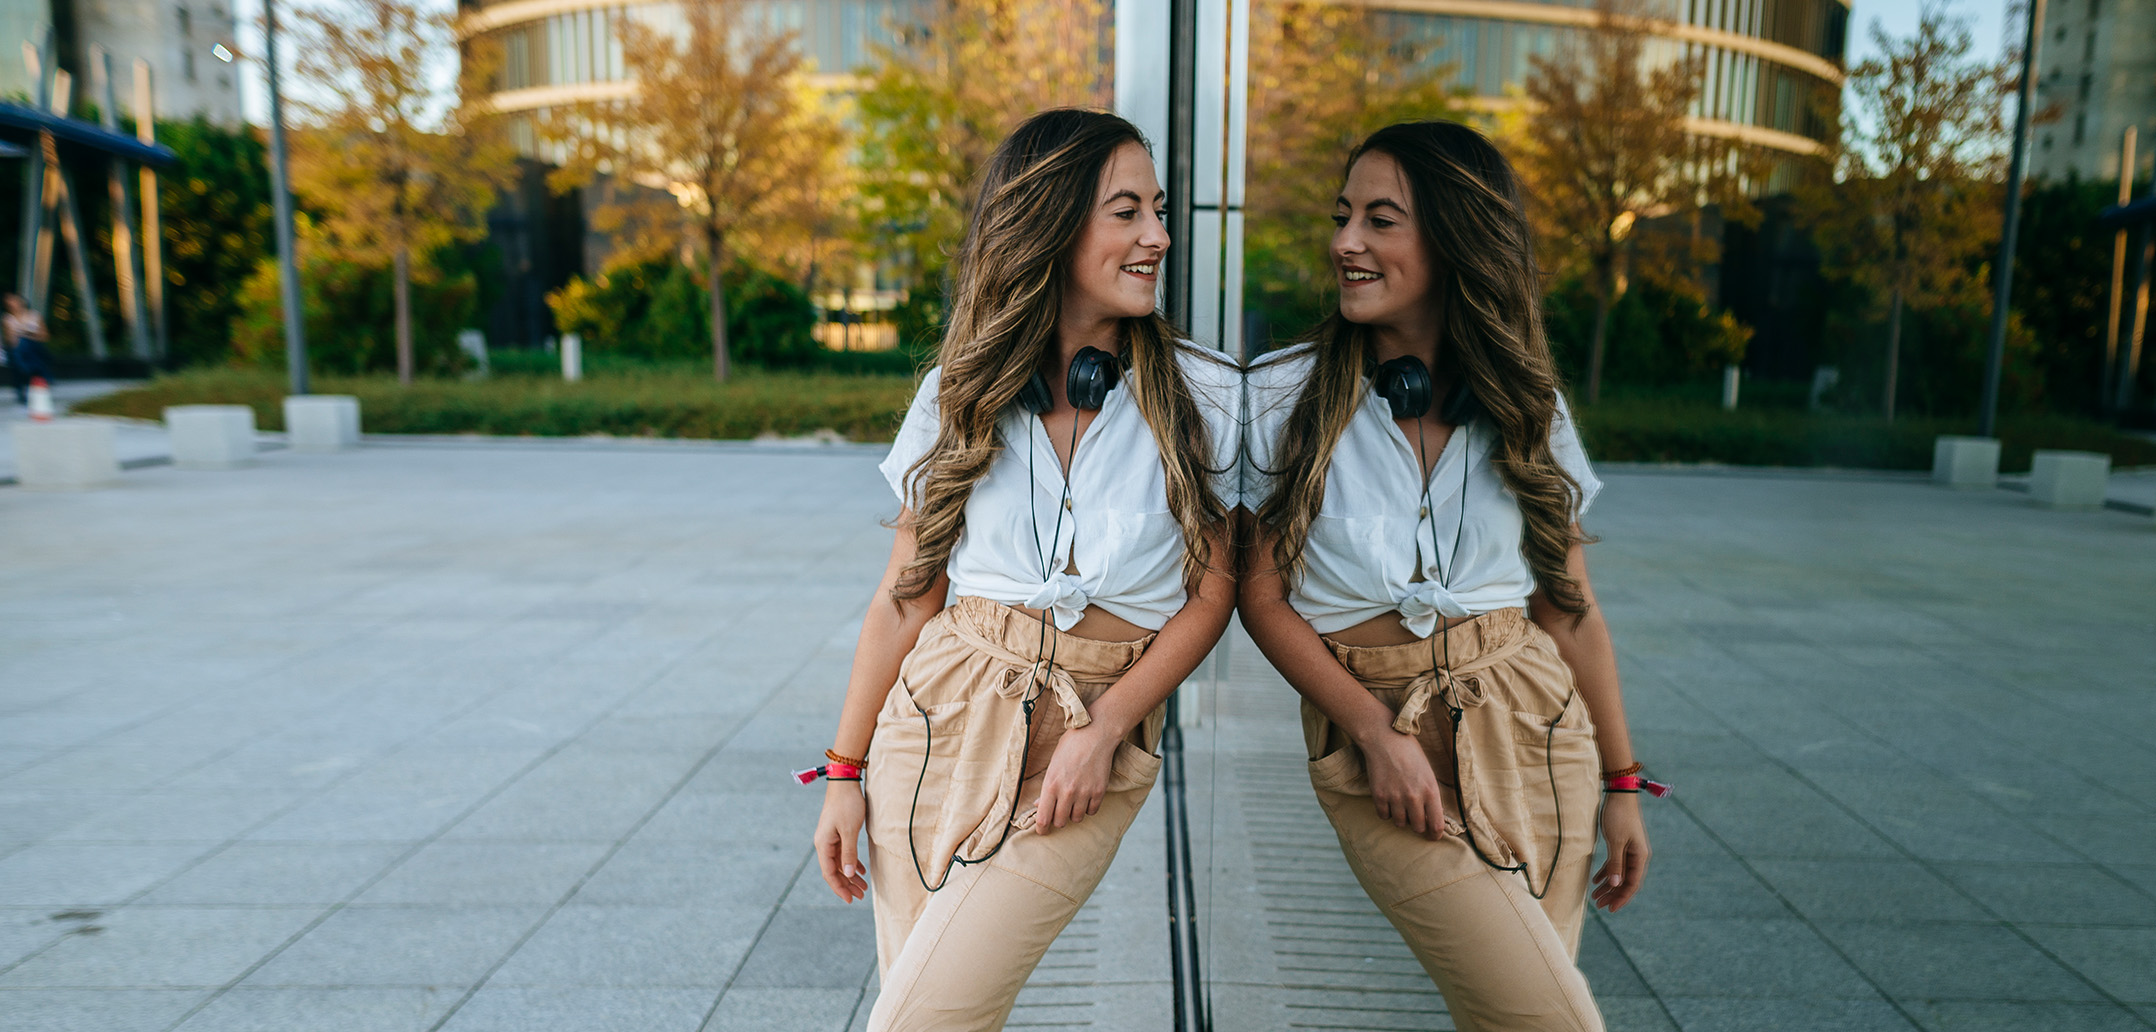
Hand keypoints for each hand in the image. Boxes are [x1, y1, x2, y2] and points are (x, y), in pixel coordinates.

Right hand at [813, 780, 868, 901]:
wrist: (844, 782)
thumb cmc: (847, 805)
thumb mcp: (850, 831)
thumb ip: (849, 853)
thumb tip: (848, 874)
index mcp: (823, 844)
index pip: (829, 873)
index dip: (839, 888)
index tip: (850, 900)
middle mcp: (824, 843)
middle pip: (834, 870)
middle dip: (846, 885)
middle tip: (860, 896)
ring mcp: (830, 838)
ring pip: (840, 863)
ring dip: (850, 875)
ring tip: (863, 887)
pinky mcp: (837, 833)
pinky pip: (843, 853)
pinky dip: (852, 863)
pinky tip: (861, 871)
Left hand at [1034, 721, 1116, 834]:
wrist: (1095, 734)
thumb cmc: (1070, 746)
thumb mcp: (1052, 765)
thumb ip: (1046, 787)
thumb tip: (1038, 804)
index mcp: (1051, 785)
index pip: (1043, 818)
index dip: (1041, 829)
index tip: (1042, 831)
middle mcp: (1067, 792)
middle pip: (1060, 822)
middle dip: (1058, 819)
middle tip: (1059, 812)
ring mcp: (1084, 793)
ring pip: (1076, 818)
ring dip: (1073, 813)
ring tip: (1073, 801)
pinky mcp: (1099, 792)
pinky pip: (1092, 811)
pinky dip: (1088, 808)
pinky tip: (1086, 797)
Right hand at [1359, 729, 1447, 840]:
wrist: (1385, 739)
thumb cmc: (1410, 753)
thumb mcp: (1429, 773)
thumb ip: (1431, 795)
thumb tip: (1433, 815)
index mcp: (1431, 791)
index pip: (1436, 825)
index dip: (1435, 835)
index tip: (1433, 836)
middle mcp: (1414, 798)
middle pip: (1418, 827)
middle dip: (1418, 824)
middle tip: (1415, 817)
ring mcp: (1395, 798)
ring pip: (1400, 823)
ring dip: (1401, 818)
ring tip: (1400, 804)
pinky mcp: (1379, 796)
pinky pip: (1384, 816)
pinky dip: (1386, 812)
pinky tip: (1388, 800)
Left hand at [1591, 792, 1649, 911]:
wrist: (1620, 793)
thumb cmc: (1618, 817)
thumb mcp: (1615, 842)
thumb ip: (1615, 864)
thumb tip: (1615, 884)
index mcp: (1640, 857)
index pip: (1632, 884)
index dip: (1621, 898)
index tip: (1610, 909)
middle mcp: (1638, 856)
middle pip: (1626, 881)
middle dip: (1613, 894)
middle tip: (1598, 905)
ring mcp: (1631, 850)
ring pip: (1620, 873)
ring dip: (1608, 885)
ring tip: (1595, 896)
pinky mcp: (1622, 843)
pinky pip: (1615, 863)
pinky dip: (1606, 872)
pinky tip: (1596, 879)